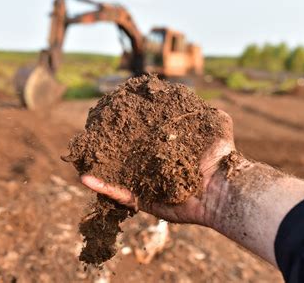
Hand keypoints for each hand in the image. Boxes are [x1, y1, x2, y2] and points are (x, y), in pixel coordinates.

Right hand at [81, 110, 234, 225]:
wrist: (224, 187)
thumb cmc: (221, 156)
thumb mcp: (216, 125)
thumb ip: (210, 112)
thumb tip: (204, 102)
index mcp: (166, 149)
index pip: (142, 136)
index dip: (128, 126)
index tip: (114, 112)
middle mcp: (154, 166)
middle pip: (125, 154)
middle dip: (108, 146)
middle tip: (91, 134)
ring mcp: (147, 183)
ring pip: (117, 174)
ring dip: (98, 165)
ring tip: (80, 156)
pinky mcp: (144, 200)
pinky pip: (119, 194)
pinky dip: (102, 187)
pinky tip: (85, 178)